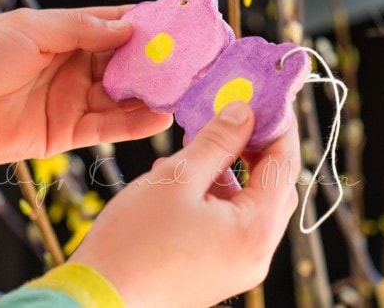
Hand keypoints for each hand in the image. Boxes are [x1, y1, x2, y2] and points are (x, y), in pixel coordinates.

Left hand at [0, 7, 173, 171]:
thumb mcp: (30, 30)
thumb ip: (80, 29)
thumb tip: (128, 27)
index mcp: (63, 33)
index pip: (114, 24)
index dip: (146, 22)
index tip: (180, 21)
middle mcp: (73, 65)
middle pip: (125, 61)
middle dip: (157, 61)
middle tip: (194, 61)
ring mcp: (71, 99)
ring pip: (122, 96)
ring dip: (152, 93)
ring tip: (186, 91)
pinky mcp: (66, 132)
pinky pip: (108, 128)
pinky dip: (134, 123)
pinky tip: (160, 117)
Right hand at [69, 102, 300, 307]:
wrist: (99, 300)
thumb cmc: (134, 242)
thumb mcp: (177, 177)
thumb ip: (217, 141)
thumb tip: (245, 112)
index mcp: (255, 230)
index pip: (285, 164)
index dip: (278, 126)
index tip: (265, 97)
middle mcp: (256, 254)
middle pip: (273, 187)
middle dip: (255, 149)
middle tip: (231, 118)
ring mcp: (237, 268)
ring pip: (249, 206)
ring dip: (230, 172)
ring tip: (196, 148)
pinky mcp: (217, 273)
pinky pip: (230, 225)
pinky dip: (216, 197)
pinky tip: (183, 182)